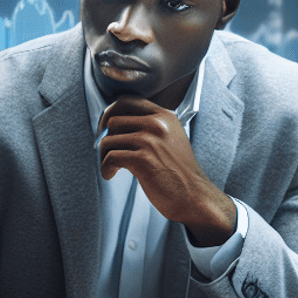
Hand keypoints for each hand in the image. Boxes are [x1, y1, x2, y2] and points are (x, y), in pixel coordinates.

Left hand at [97, 96, 235, 244]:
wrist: (194, 196)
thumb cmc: (178, 171)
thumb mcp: (169, 138)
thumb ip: (149, 127)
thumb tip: (112, 123)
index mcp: (164, 116)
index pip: (126, 101)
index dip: (109, 113)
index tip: (104, 128)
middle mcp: (157, 124)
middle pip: (112, 121)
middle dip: (104, 138)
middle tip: (106, 152)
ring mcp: (150, 141)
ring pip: (107, 140)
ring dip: (103, 156)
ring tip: (111, 167)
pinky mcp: (143, 159)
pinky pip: (110, 157)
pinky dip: (105, 168)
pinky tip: (110, 175)